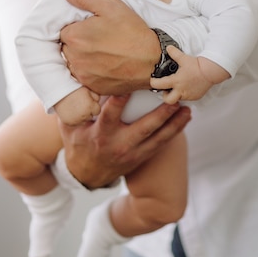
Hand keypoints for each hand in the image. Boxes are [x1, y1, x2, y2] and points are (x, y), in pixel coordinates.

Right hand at [55, 87, 100, 125]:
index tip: (88, 100)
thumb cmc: (75, 88)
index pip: (97, 111)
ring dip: (82, 116)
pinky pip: (75, 123)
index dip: (93, 105)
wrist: (59, 91)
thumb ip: (97, 97)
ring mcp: (76, 120)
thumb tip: (102, 102)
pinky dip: (75, 119)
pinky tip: (71, 111)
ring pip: (84, 121)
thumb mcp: (88, 90)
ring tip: (76, 106)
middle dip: (88, 111)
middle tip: (81, 103)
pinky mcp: (69, 123)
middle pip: (91, 116)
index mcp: (90, 107)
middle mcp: (84, 115)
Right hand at [58, 94, 191, 187]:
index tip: (130, 85)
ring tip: (187, 109)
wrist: (86, 175)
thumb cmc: (78, 143)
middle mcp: (119, 145)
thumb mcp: (69, 126)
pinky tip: (185, 119)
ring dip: (174, 123)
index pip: (111, 114)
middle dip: (161, 114)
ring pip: (158, 138)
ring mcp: (133, 153)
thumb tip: (78, 81)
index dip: (120, 99)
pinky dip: (174, 132)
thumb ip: (75, 105)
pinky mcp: (142, 157)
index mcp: (100, 135)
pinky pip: (161, 144)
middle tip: (174, 99)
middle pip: (144, 128)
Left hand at [60, 0, 159, 93]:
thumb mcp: (111, 6)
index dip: (78, 27)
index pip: (65, 30)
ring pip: (75, 62)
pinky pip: (85, 77)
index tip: (91, 27)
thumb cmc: (132, 32)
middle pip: (68, 47)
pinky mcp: (93, 86)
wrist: (151, 61)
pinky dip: (91, 70)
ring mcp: (83, 74)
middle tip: (99, 38)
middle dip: (79, 42)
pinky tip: (106, 63)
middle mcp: (74, 58)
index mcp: (75, 36)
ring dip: (83, 57)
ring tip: (103, 51)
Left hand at [151, 46, 229, 104]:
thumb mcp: (183, 58)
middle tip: (166, 90)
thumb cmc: (198, 66)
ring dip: (176, 94)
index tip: (153, 81)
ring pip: (178, 99)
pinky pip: (188, 98)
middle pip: (168, 100)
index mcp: (176, 81)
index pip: (159, 85)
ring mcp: (189, 95)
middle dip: (165, 96)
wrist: (210, 71)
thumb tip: (168, 48)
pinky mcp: (195, 97)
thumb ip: (174, 53)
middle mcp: (181, 90)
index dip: (153, 83)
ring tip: (178, 86)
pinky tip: (187, 86)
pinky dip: (185, 93)